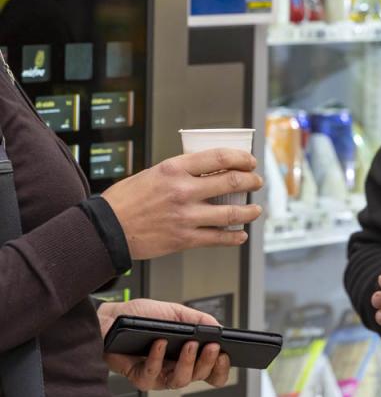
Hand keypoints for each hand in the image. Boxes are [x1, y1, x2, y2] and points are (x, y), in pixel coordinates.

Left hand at [99, 299, 229, 390]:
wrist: (111, 318)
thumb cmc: (141, 317)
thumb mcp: (175, 312)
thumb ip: (198, 319)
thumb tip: (217, 327)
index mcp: (187, 354)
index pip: (210, 371)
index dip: (220, 368)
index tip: (225, 355)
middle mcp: (175, 368)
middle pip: (199, 377)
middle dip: (208, 362)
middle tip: (212, 347)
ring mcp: (159, 375)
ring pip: (179, 381)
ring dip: (187, 363)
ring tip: (190, 344)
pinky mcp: (140, 377)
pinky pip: (153, 375)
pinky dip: (158, 358)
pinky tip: (160, 343)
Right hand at [101, 148, 262, 258]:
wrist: (107, 229)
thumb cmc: (126, 199)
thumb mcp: (154, 172)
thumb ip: (181, 171)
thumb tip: (208, 170)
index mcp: (175, 168)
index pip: (220, 157)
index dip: (242, 158)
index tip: (250, 161)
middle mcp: (183, 191)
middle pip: (231, 182)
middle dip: (251, 181)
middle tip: (256, 182)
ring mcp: (185, 216)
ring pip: (230, 213)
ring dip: (249, 211)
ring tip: (255, 209)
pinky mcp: (184, 239)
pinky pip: (217, 238)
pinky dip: (234, 237)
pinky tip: (240, 234)